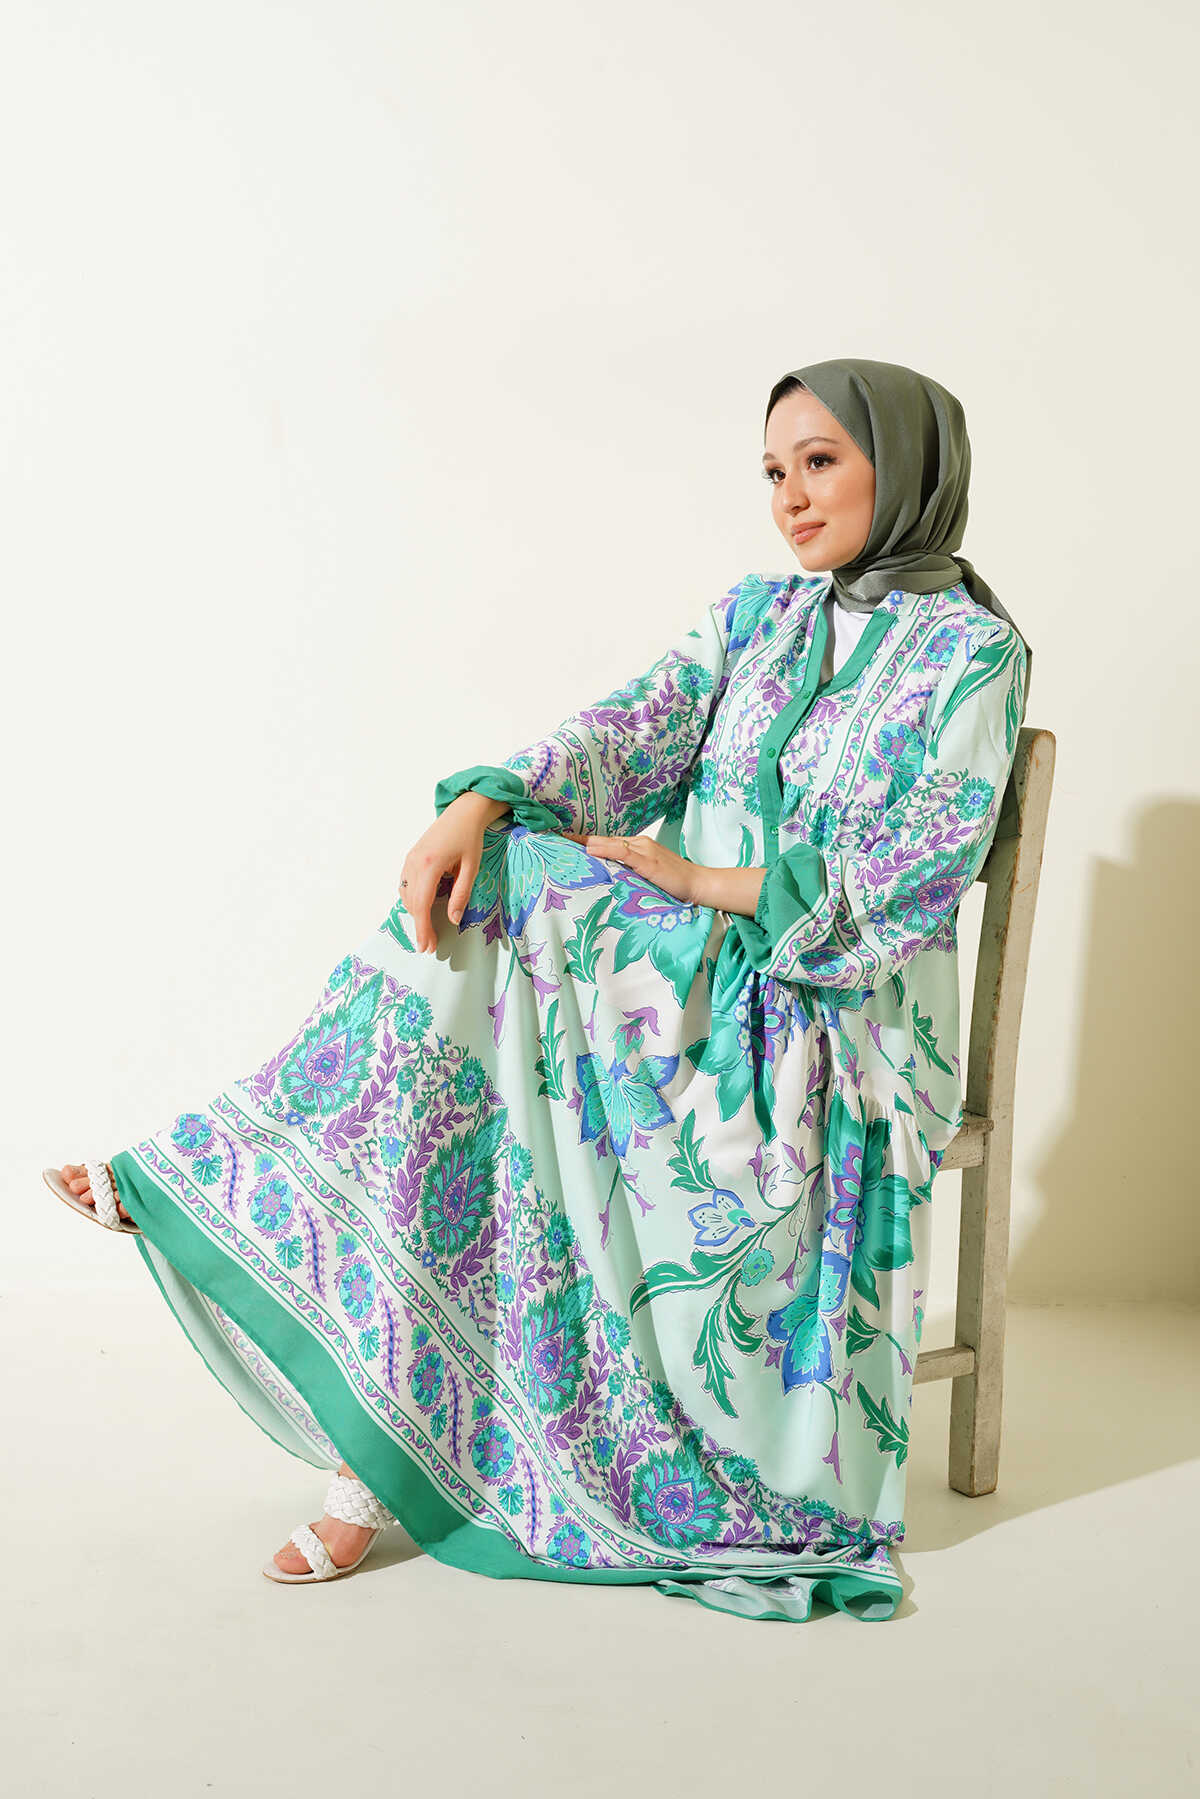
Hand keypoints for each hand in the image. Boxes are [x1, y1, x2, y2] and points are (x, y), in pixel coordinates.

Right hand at [399, 794, 495, 953]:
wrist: (462, 812)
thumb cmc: (470, 837)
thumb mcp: (471, 867)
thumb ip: (461, 894)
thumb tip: (453, 919)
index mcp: (430, 865)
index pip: (421, 904)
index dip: (422, 928)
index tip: (425, 947)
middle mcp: (414, 863)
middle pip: (412, 903)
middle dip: (420, 925)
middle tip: (430, 944)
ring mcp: (410, 859)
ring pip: (406, 895)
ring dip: (415, 913)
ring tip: (428, 929)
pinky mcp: (411, 857)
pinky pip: (406, 884)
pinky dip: (412, 899)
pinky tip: (423, 907)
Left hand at [565, 829, 700, 904]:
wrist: (699, 884)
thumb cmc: (674, 883)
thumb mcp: (647, 877)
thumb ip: (628, 873)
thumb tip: (607, 878)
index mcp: (637, 846)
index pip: (606, 843)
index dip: (584, 842)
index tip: (562, 840)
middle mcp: (639, 843)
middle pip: (604, 841)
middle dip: (579, 841)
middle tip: (555, 839)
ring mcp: (644, 850)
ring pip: (610, 844)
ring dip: (587, 844)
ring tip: (565, 842)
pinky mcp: (648, 861)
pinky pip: (623, 853)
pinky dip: (606, 851)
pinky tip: (590, 850)